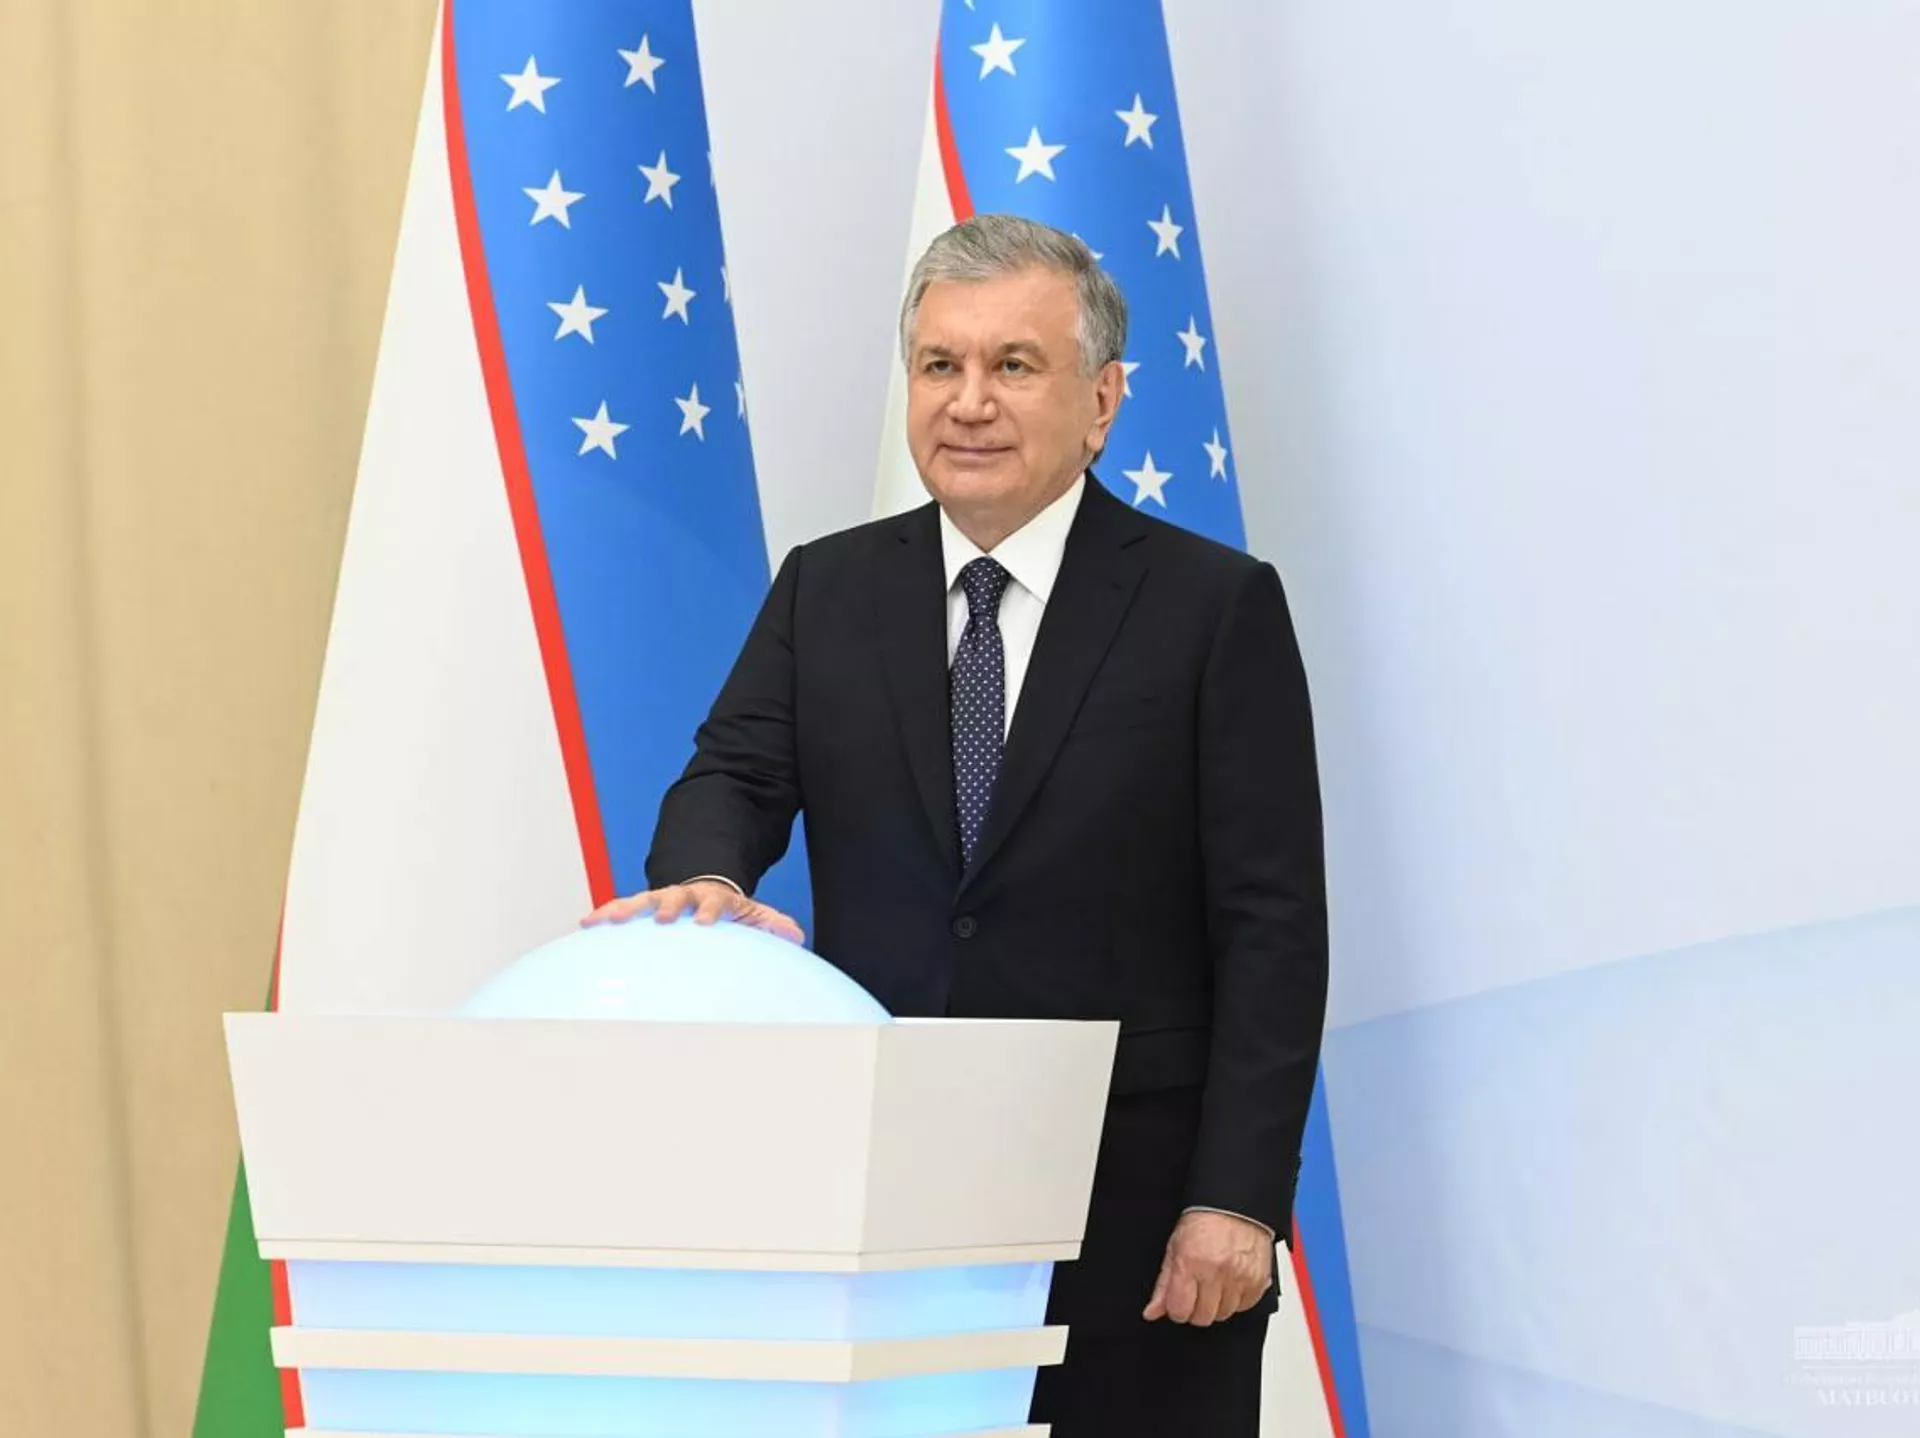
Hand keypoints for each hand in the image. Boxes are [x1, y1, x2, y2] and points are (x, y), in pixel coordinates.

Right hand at [581, 880, 804, 944]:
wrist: (702, 889)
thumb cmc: (727, 909)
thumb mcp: (752, 914)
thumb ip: (771, 924)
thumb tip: (795, 935)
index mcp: (712, 898)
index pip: (715, 901)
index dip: (711, 910)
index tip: (707, 923)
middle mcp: (683, 895)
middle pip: (673, 897)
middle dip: (668, 906)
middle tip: (662, 918)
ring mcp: (659, 899)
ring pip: (640, 900)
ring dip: (624, 909)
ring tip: (605, 920)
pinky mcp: (641, 907)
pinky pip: (620, 909)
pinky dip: (604, 914)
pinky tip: (585, 923)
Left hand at [1142, 1211, 1273, 1326]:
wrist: (1235, 1205)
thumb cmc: (1204, 1222)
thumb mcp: (1174, 1248)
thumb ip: (1163, 1284)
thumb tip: (1152, 1312)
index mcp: (1191, 1263)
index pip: (1180, 1311)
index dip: (1176, 1308)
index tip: (1179, 1300)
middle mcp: (1216, 1272)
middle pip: (1202, 1317)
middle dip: (1196, 1308)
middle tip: (1197, 1290)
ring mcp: (1240, 1278)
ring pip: (1224, 1314)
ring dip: (1217, 1304)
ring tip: (1215, 1282)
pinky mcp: (1258, 1281)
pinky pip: (1244, 1307)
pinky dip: (1236, 1299)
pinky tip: (1230, 1281)